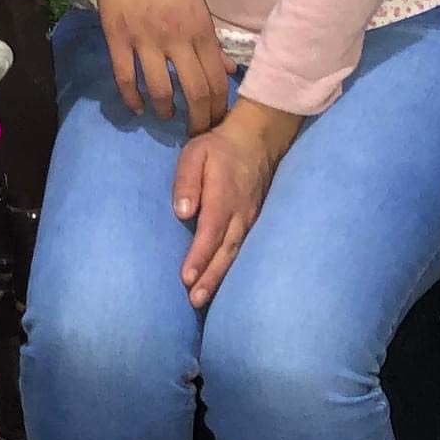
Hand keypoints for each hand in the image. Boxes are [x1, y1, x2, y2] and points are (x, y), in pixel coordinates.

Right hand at [56, 0, 229, 130]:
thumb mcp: (196, 0)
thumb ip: (211, 39)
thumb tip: (230, 71)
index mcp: (201, 27)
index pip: (217, 79)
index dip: (219, 107)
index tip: (217, 121)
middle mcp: (177, 36)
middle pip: (195, 91)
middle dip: (198, 120)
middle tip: (196, 133)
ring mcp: (145, 38)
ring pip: (161, 90)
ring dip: (165, 112)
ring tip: (166, 118)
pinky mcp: (117, 36)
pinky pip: (126, 78)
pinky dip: (132, 99)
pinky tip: (137, 107)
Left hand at [174, 101, 299, 307]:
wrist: (257, 140)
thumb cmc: (218, 147)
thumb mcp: (195, 153)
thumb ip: (187, 180)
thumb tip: (183, 211)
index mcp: (224, 196)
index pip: (210, 232)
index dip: (199, 256)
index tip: (187, 277)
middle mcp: (240, 213)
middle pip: (225, 250)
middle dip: (210, 277)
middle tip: (195, 299)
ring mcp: (250, 219)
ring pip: (236, 254)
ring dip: (220, 277)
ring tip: (203, 299)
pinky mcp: (254, 222)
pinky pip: (244, 250)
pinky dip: (233, 268)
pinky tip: (221, 283)